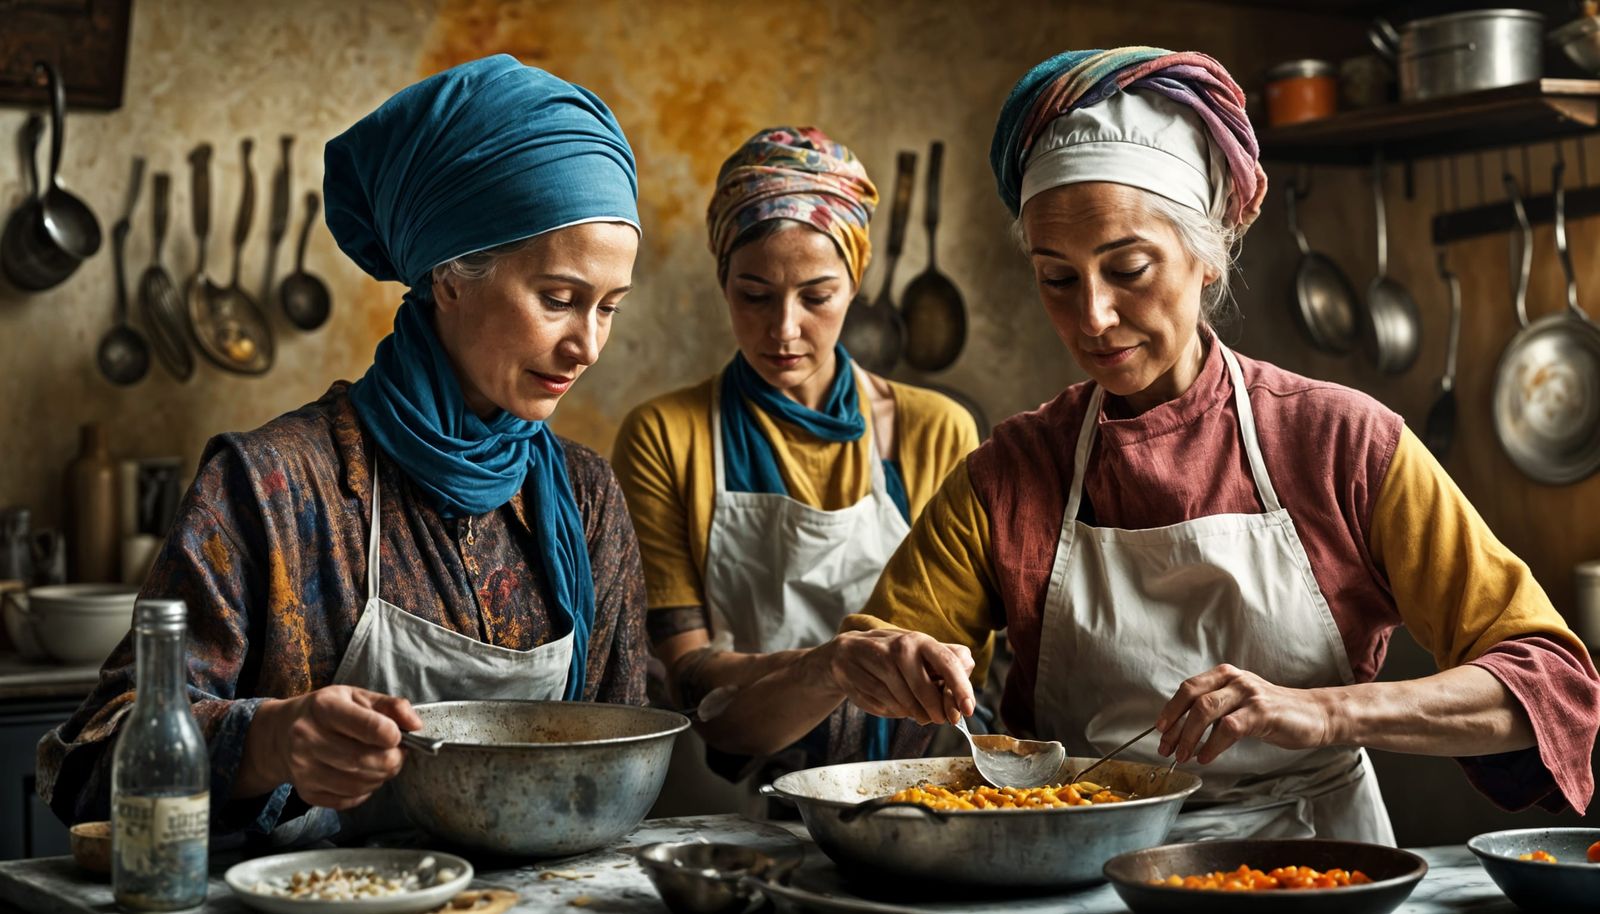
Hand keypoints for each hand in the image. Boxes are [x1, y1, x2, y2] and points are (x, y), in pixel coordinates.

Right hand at [238, 685, 422, 809]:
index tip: (398, 735)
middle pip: (366, 760)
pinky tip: (362, 776)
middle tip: (397, 754)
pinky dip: (365, 791)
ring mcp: (304, 768)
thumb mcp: (357, 696)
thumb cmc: (327, 712)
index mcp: (325, 708)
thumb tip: (416, 724)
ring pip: (359, 783)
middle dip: (393, 760)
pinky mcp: (306, 791)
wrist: (282, 733)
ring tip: (381, 763)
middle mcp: (308, 738)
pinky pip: (348, 800)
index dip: (394, 735)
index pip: (371, 727)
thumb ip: (391, 706)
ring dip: (381, 777)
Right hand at [822, 629, 975, 725]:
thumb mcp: (922, 653)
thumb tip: (968, 680)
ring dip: (915, 713)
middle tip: (941, 718)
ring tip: (915, 709)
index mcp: (920, 640)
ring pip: (905, 704)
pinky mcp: (859, 679)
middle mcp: (899, 648)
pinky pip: (885, 707)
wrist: (848, 653)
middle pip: (925, 692)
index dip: (961, 688)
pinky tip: (893, 703)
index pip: (948, 663)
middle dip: (936, 711)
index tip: (968, 710)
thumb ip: (948, 664)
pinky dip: (894, 712)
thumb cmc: (895, 656)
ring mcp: (876, 663)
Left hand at [1155, 664, 1334, 765]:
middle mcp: (1235, 679)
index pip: (1188, 689)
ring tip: (1183, 756)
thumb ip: (1214, 709)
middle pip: (1192, 698)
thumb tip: (1180, 729)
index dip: (1170, 710)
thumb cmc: (1273, 713)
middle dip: (1175, 725)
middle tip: (1166, 747)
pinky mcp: (1262, 712)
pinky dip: (1212, 745)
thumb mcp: (1239, 704)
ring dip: (1189, 736)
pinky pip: (1228, 728)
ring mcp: (1249, 694)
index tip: (1159, 730)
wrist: (1314, 715)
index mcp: (1225, 675)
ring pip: (1206, 710)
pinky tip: (1206, 757)